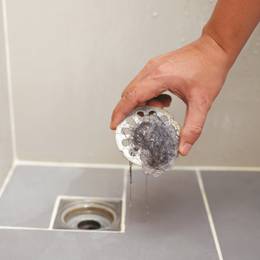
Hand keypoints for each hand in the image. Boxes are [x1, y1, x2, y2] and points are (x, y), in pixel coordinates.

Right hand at [110, 34, 229, 155]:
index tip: (114, 125)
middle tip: (139, 122)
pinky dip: (147, 96)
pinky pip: (142, 84)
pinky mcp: (156, 67)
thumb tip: (183, 146)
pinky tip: (163, 99)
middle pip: (129, 93)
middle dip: (130, 110)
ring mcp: (152, 66)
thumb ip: (193, 127)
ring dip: (142, 103)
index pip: (131, 97)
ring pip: (135, 89)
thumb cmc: (209, 68)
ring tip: (160, 108)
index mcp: (159, 76)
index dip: (120, 112)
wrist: (214, 48)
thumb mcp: (202, 102)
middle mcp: (152, 69)